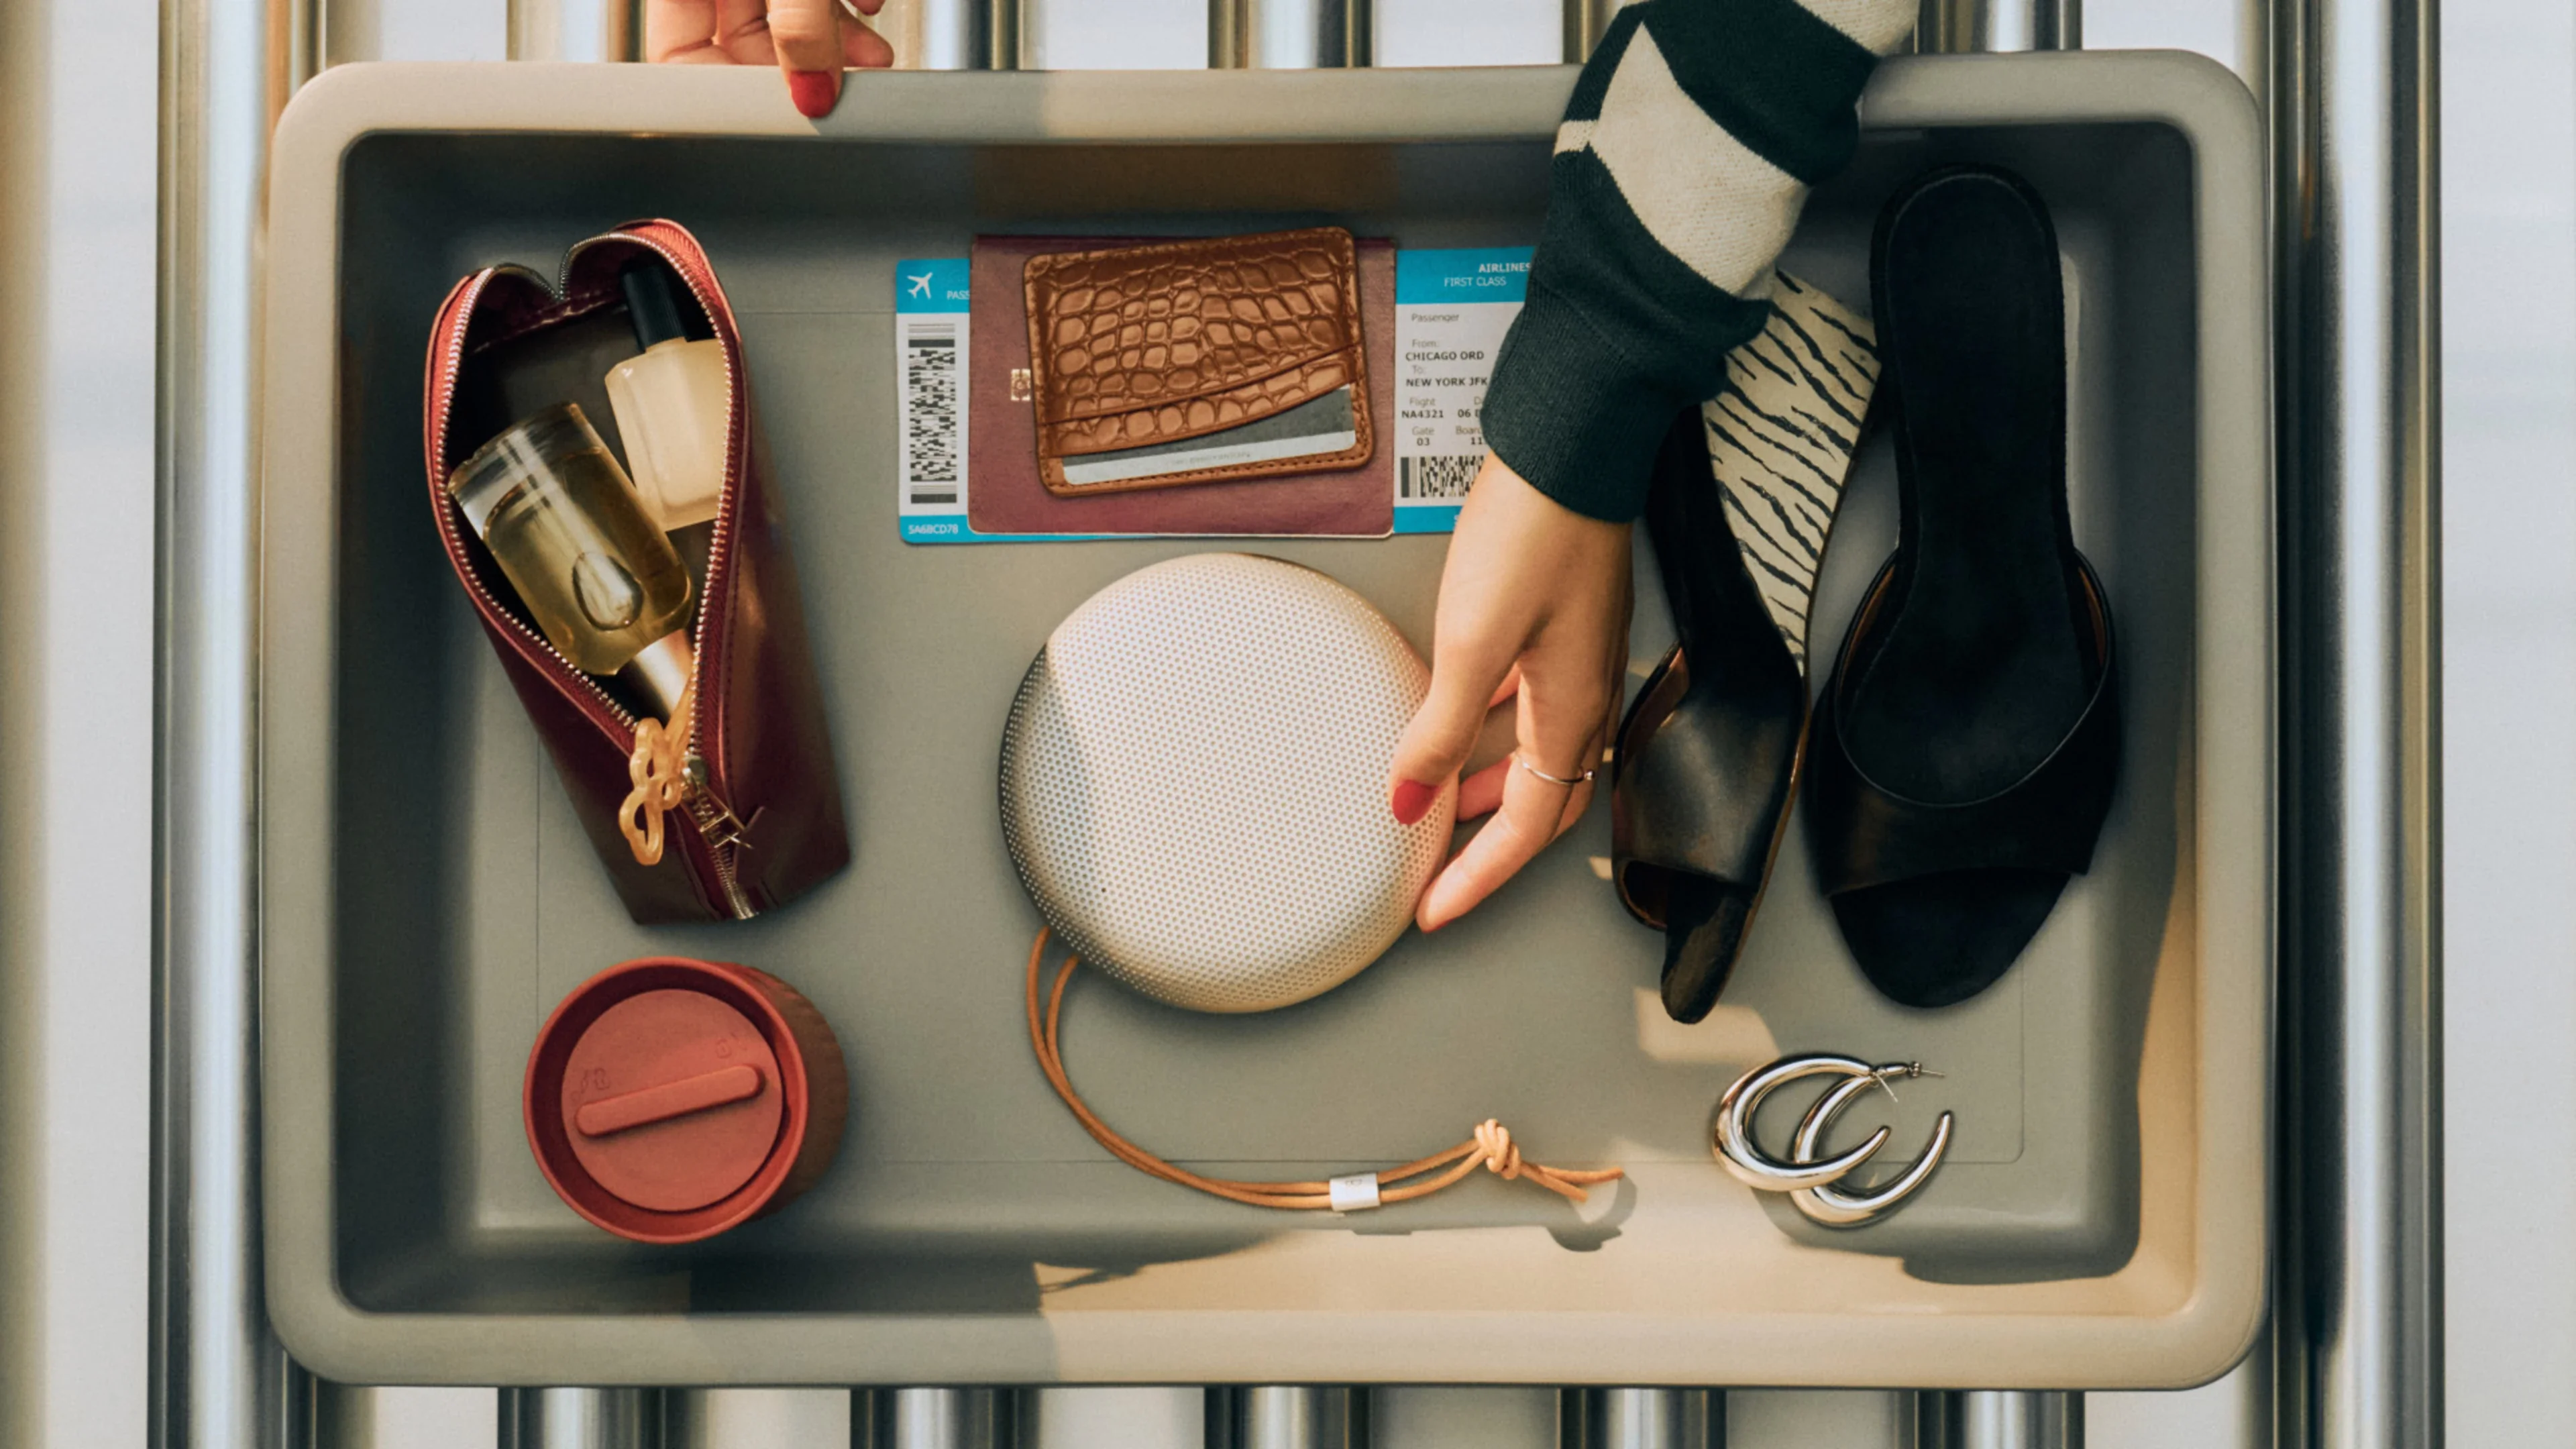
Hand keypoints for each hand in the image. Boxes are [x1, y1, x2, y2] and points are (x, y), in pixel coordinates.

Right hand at [647, 0, 895, 116]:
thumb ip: (801, 27)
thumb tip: (816, 91)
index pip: (681, 61)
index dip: (731, 98)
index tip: (783, 116)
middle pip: (744, 48)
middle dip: (804, 70)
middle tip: (845, 88)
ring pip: (786, 21)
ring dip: (835, 42)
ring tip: (873, 56)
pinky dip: (841, 3)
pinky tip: (868, 2)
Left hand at [1389, 453, 1632, 931]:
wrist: (1572, 447)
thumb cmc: (1536, 533)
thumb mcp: (1473, 641)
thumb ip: (1439, 729)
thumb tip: (1409, 800)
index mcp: (1572, 714)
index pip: (1528, 830)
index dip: (1479, 879)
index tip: (1433, 912)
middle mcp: (1584, 696)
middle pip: (1540, 803)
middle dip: (1488, 848)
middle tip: (1436, 878)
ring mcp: (1575, 660)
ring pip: (1531, 754)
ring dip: (1486, 790)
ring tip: (1434, 810)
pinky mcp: (1558, 625)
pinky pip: (1525, 706)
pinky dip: (1488, 733)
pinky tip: (1451, 721)